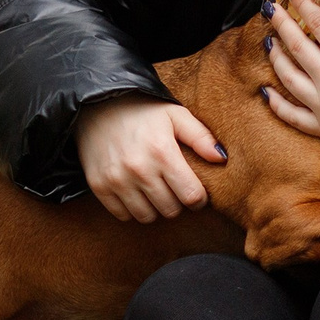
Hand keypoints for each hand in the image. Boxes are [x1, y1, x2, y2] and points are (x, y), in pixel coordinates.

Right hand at [75, 95, 226, 221]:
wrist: (97, 103)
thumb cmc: (143, 110)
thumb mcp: (175, 115)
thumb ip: (201, 137)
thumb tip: (222, 159)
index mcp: (162, 152)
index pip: (191, 196)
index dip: (199, 198)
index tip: (196, 191)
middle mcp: (139, 170)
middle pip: (171, 210)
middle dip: (177, 202)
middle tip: (173, 187)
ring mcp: (116, 180)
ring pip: (147, 217)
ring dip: (155, 207)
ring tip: (154, 189)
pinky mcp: (99, 186)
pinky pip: (123, 215)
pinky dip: (132, 208)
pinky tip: (135, 191)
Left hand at [261, 0, 319, 171]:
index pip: (319, 23)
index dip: (304, 4)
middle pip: (296, 47)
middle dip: (281, 24)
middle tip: (270, 9)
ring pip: (288, 79)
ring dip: (275, 58)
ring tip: (270, 42)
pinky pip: (292, 116)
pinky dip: (276, 103)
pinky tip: (267, 91)